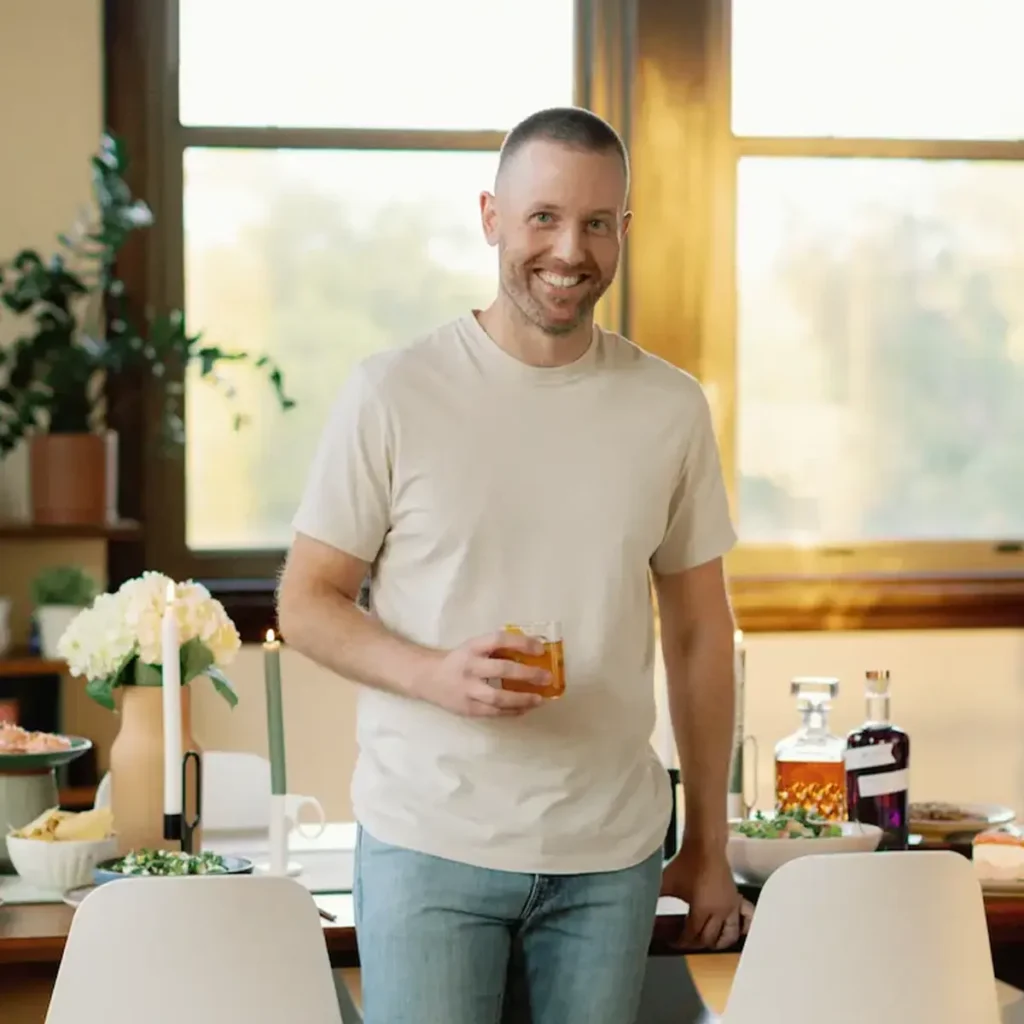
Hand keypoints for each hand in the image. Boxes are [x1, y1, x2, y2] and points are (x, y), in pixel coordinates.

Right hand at [412, 630, 549, 717]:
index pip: (499, 640)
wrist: (427, 678)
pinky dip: (512, 711)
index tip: (540, 648)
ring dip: (522, 699)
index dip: (521, 643)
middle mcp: (470, 667)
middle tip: (547, 677)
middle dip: (527, 674)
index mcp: (472, 647)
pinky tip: (525, 709)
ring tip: (540, 699)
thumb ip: (497, 650)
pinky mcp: (468, 709)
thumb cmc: (458, 660)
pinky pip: (494, 712)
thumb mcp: (473, 647)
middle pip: (501, 670)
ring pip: (498, 697)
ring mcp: (468, 690)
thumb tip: (532, 653)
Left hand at [661, 841, 753, 950]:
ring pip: (729, 936)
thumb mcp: (667, 882)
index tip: (673, 942)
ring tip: (706, 942)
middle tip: (685, 942)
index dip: (682, 942)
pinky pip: (742, 921)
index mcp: (702, 910)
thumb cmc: (686, 863)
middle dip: (696, 944)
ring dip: (717, 943)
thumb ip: (655, 898)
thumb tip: (642, 910)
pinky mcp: (736, 900)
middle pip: (710, 939)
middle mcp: (720, 912)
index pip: (693, 936)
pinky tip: (729, 932)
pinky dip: (738, 930)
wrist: (705, 847)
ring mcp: (731, 907)